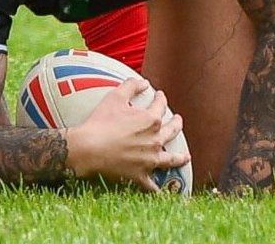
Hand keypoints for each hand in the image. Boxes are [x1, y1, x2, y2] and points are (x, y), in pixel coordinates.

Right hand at [66, 78, 189, 191]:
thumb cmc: (100, 122)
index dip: (161, 98)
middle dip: (176, 123)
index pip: (161, 105)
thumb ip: (131, 85)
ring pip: (170, 159)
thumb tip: (144, 82)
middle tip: (178, 120)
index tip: (159, 95)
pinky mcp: (140, 176)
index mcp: (150, 120)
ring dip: (180, 157)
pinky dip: (159, 190)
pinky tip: (165, 192)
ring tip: (186, 157)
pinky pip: (153, 186)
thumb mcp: (115, 97)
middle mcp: (155, 140)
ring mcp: (149, 160)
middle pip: (171, 130)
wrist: (88, 149)